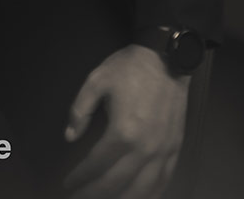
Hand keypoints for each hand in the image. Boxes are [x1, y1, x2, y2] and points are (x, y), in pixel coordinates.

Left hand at [63, 44, 189, 198]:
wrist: (167, 58)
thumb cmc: (130, 68)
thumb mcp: (96, 80)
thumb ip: (80, 110)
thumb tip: (69, 136)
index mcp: (122, 132)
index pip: (96, 165)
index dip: (80, 177)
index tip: (68, 183)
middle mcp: (144, 149)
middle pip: (116, 184)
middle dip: (94, 194)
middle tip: (79, 198)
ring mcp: (162, 152)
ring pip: (141, 190)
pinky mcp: (174, 149)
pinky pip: (163, 181)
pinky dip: (150, 194)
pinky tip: (139, 197)